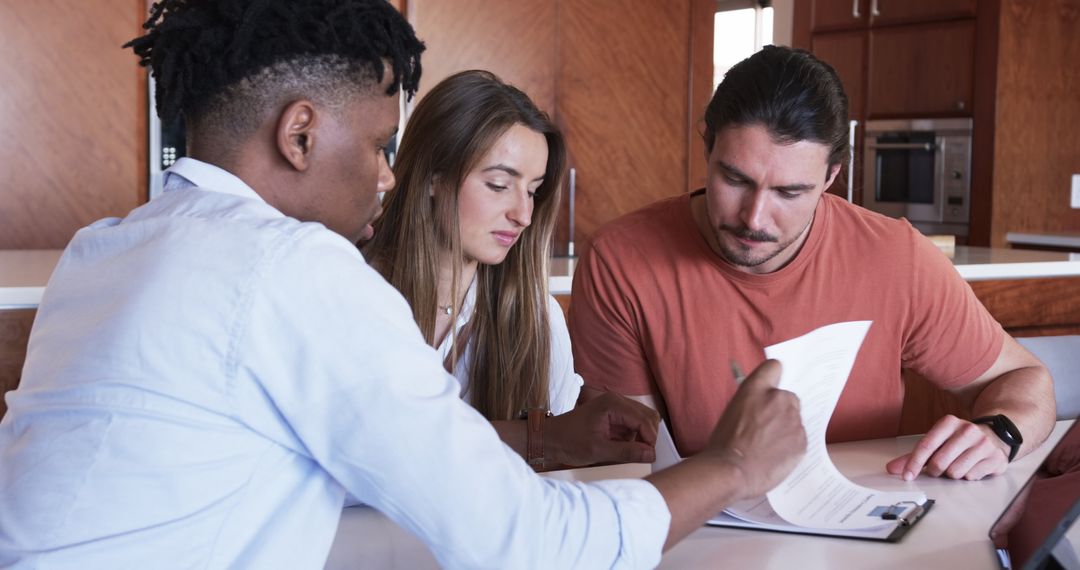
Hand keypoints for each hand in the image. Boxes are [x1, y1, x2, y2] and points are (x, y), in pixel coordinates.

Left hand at [545, 392, 659, 465]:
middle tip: (642, 455)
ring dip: (642, 437)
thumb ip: (626, 452)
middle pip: (648, 417)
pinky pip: (634, 424)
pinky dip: (635, 437)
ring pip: (643, 420)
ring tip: (631, 452)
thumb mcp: (598, 451)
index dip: (650, 439)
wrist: (550, 439)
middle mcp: (617, 400)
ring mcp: (616, 406)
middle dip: (649, 437)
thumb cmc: (569, 442)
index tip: (649, 457)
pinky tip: (624, 447)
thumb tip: (651, 454)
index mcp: (613, 404)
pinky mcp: (615, 415)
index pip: (644, 419)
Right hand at [699, 360, 805, 499]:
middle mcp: (779, 398)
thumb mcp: (731, 410)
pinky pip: (799, 438)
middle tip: (764, 427)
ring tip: (767, 445)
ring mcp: (793, 420)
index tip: (770, 387)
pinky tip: (774, 455)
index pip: (774, 367)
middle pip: (788, 397)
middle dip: (780, 409)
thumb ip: (751, 399)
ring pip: (794, 419)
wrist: (732, 470)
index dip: (772, 378)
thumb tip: (761, 401)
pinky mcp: (802, 441)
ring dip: (785, 428)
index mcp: (757, 388)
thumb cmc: (725, 442)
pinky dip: (790, 445)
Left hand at [886, 414, 1008, 480]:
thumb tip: (892, 468)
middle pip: (940, 462)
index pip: (926, 445)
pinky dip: (968, 476)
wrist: (995, 436)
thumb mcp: (937, 442)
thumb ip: (914, 455)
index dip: (914, 463)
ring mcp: (984, 444)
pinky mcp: (996, 458)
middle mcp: (967, 430)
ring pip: (956, 472)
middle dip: (936, 470)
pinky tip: (973, 466)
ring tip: (958, 464)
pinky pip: (972, 477)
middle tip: (939, 468)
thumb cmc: (959, 441)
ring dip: (953, 474)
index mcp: (949, 422)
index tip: (907, 476)